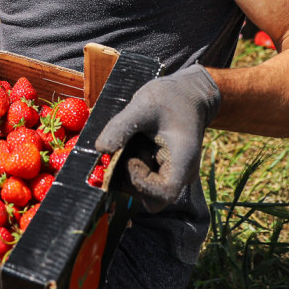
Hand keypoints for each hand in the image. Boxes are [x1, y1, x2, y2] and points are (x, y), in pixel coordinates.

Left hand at [95, 63, 220, 212]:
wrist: (188, 92)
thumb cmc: (170, 97)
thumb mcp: (143, 105)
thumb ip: (121, 126)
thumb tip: (100, 149)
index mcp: (183, 161)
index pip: (164, 194)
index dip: (141, 185)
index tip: (130, 160)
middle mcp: (181, 173)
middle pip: (152, 196)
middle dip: (133, 177)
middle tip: (130, 148)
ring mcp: (174, 173)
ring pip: (146, 189)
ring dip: (133, 170)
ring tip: (136, 141)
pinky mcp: (164, 169)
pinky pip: (146, 178)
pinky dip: (135, 165)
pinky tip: (136, 143)